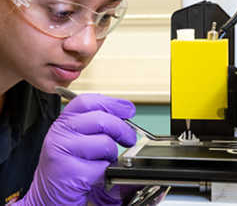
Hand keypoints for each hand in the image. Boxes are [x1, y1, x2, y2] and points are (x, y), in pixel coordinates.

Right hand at [13, 93, 136, 205]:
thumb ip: (95, 123)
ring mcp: (63, 151)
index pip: (88, 101)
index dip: (112, 103)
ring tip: (104, 161)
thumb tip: (124, 112)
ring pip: (105, 143)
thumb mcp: (77, 137)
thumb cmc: (67, 164)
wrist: (49, 193)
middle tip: (129, 138)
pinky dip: (106, 174)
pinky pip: (102, 167)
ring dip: (112, 155)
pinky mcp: (69, 172)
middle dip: (123, 129)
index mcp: (64, 120)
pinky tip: (96, 176)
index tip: (127, 109)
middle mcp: (60, 132)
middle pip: (101, 119)